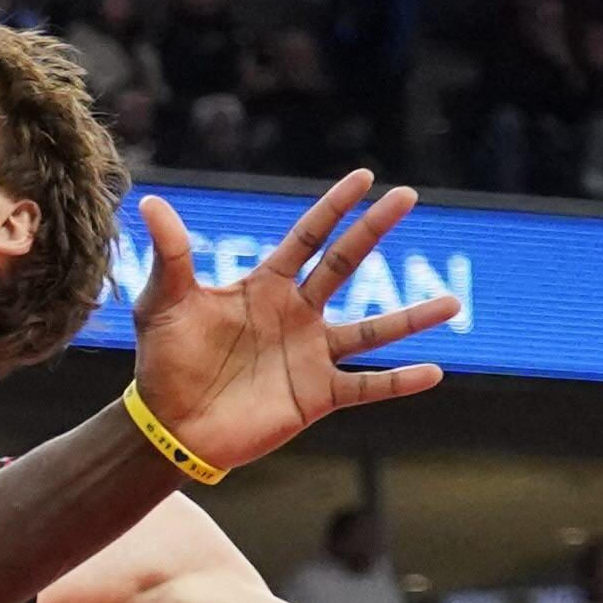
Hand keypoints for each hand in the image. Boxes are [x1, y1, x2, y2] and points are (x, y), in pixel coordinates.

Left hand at [121, 180, 455, 477]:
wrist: (168, 424)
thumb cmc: (164, 360)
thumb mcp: (164, 302)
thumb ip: (170, 255)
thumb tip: (149, 202)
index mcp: (266, 286)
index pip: (308, 237)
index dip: (334, 207)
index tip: (365, 178)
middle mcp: (298, 314)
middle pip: (346, 264)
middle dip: (375, 229)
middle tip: (408, 195)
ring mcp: (312, 354)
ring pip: (373, 331)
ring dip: (413, 318)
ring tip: (453, 304)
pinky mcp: (317, 394)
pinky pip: (367, 386)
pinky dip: (399, 382)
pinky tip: (433, 372)